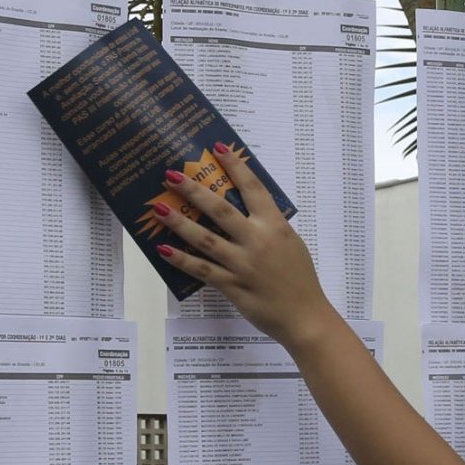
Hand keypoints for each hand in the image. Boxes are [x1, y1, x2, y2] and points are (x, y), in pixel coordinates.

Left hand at [154, 144, 341, 349]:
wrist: (304, 316)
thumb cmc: (299, 278)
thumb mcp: (291, 243)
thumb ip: (268, 226)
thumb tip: (244, 210)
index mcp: (275, 225)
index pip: (253, 188)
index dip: (235, 166)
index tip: (218, 148)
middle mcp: (257, 241)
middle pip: (220, 209)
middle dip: (193, 190)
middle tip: (171, 175)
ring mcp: (243, 264)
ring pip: (205, 238)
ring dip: (179, 222)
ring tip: (159, 209)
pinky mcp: (232, 286)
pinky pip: (202, 270)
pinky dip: (181, 259)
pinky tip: (163, 250)